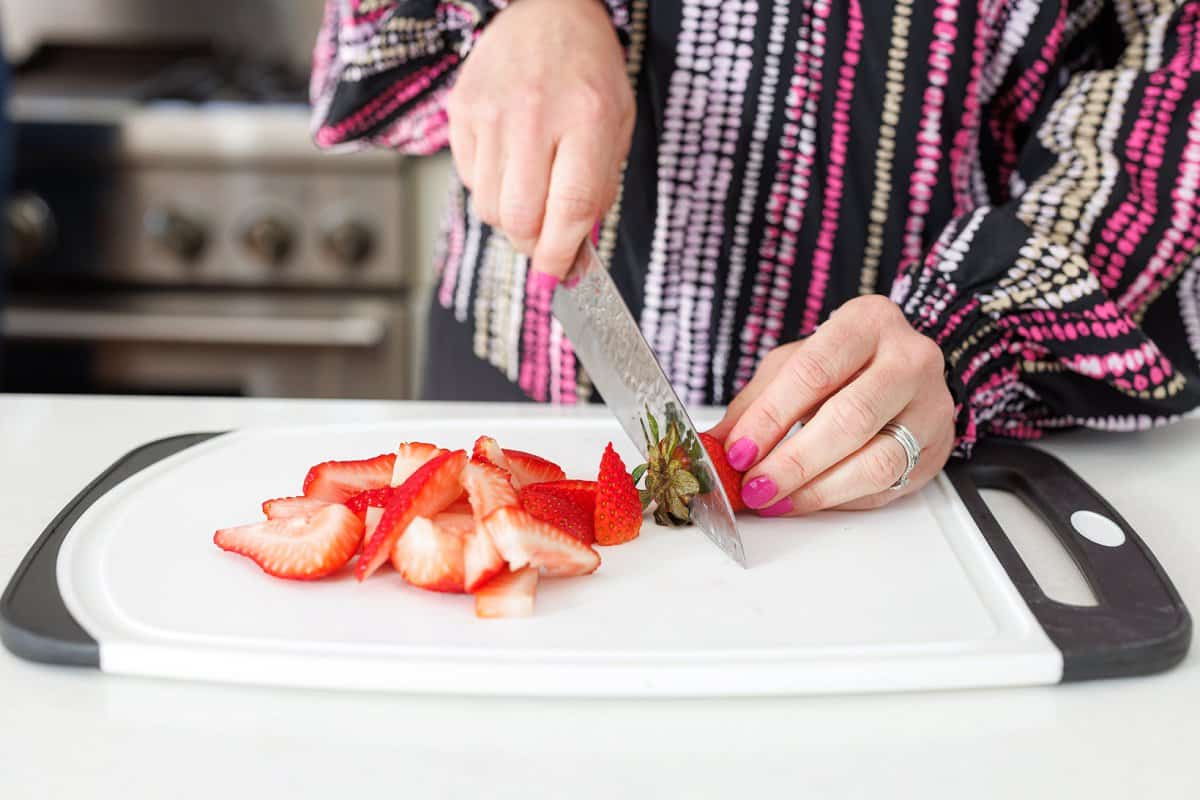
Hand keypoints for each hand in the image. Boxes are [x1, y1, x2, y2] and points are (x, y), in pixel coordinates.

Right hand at [447, 0, 633, 279]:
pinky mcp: (462, 111)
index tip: (558, 276)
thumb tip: (573, 250)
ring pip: (490, 207)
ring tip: (531, 194)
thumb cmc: (588, 71)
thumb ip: (599, 188)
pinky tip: (510, 165)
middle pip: (521, 217)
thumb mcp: (617, 124)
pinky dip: (491, 189)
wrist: (546, 10)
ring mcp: (492, 113)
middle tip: (543, 243)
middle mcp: (534, 116)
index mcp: (588, 119)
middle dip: (532, 245)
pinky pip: (470, 180)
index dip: (561, 254)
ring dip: (511, 220)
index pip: (570, 208)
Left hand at [709, 295, 955, 514]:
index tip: (739, 451)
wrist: (902, 373)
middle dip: (793, 462)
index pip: (814, 372)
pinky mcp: (936, 451)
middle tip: (755, 486)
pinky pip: (887, 486)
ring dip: (817, 490)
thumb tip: (716, 446)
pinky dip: (839, 500)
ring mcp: (931, 407)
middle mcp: (910, 359)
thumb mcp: (792, 365)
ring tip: (777, 500)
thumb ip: (755, 403)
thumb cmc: (841, 364)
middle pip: (849, 419)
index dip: (771, 417)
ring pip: (877, 461)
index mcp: (868, 322)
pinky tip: (806, 500)